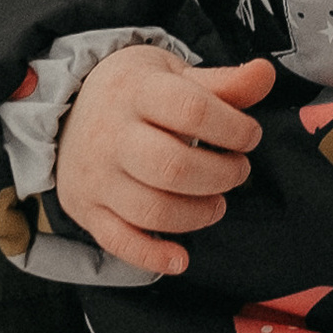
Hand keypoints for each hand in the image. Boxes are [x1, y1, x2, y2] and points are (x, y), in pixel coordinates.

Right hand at [57, 50, 272, 277]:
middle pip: (172, 166)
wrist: (66, 108)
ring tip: (217, 203)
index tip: (249, 136)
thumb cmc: (135, 91)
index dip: (233, 128)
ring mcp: (96, 175)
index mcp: (136, 91)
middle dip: (220, 175)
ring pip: (151, 209)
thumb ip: (223, 82)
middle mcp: (111, 133)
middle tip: (237, 170)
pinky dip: (152, 257)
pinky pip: (118, 241)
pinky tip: (181, 258)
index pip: (191, 109)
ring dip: (197, 215)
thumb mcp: (174, 74)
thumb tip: (265, 74)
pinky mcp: (87, 209)